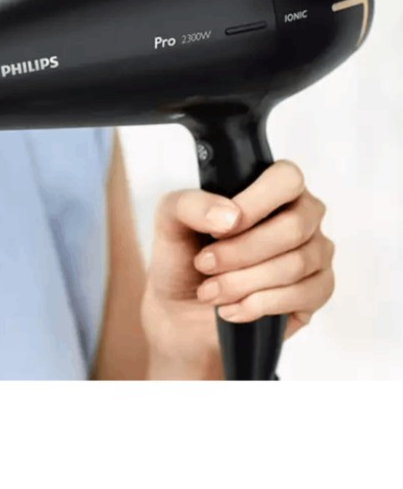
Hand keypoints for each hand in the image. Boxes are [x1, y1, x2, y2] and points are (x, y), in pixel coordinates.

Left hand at [141, 160, 334, 377]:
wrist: (181, 310)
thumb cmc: (183, 256)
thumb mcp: (170, 220)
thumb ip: (191, 205)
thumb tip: (230, 215)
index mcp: (270, 188)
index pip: (286, 178)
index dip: (254, 203)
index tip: (218, 229)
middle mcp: (302, 216)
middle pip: (293, 226)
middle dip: (240, 252)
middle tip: (204, 264)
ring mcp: (315, 253)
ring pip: (295, 264)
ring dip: (242, 282)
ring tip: (209, 291)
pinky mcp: (317, 291)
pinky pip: (302, 295)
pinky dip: (257, 304)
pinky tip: (230, 308)